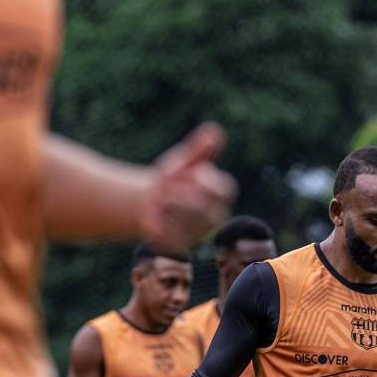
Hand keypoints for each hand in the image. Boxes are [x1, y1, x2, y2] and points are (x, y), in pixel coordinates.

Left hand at [141, 122, 236, 251]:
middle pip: (207, 212)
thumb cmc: (173, 177)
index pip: (224, 191)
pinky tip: (152, 218)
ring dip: (169, 211)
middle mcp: (215, 216)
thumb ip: (199, 149)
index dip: (206, 182)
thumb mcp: (183, 160)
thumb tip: (213, 131)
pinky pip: (175, 241)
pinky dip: (160, 228)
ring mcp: (199, 233)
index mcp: (220, 194)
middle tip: (164, 188)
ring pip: (190, 227)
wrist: (152, 200)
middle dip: (183, 198)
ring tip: (156, 201)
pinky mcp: (182, 246)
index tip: (190, 174)